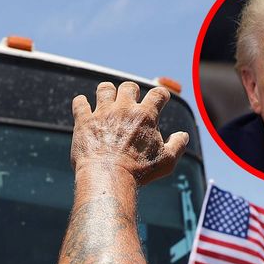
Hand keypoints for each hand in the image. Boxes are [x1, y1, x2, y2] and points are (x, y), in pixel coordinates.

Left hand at [70, 82, 188, 184]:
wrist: (108, 177)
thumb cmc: (139, 172)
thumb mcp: (167, 161)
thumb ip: (178, 145)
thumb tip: (183, 135)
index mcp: (146, 115)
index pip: (158, 93)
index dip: (161, 95)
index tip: (160, 100)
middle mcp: (124, 109)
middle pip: (129, 86)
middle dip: (131, 92)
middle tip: (129, 103)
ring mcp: (102, 113)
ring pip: (104, 88)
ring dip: (107, 92)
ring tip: (107, 101)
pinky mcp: (84, 121)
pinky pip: (79, 102)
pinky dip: (81, 103)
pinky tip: (84, 108)